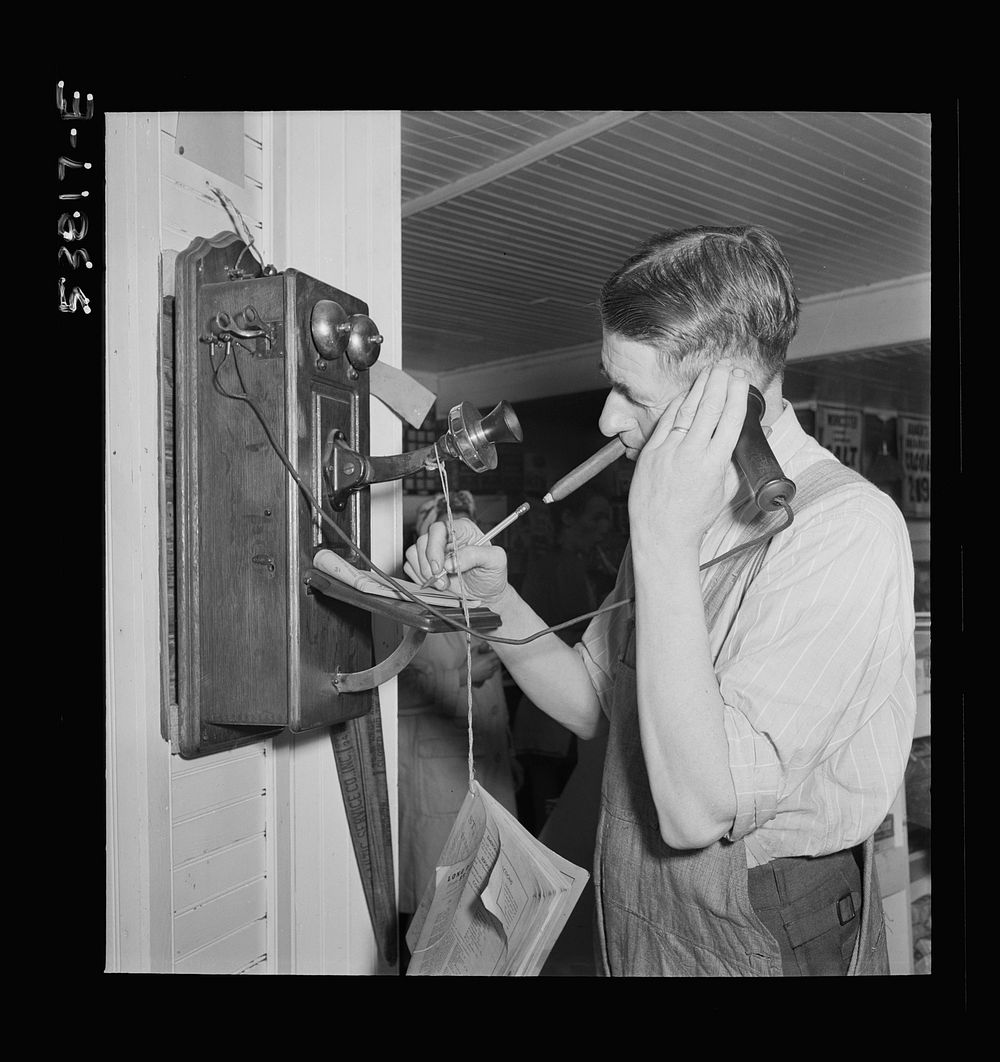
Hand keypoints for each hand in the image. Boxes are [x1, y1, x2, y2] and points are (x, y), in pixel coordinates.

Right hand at [404, 516, 509, 604]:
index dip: (435, 547)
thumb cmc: (492, 575)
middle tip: (442, 582)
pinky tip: (435, 585)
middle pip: (422, 541)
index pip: (439, 529)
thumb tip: (452, 561)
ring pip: (413, 554)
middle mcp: (446, 537)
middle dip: (430, 566)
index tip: (440, 567)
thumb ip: (476, 555)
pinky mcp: (425, 564)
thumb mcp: (495, 561)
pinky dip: (420, 578)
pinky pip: (410, 567)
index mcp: (462, 529)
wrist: (486, 594)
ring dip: (425, 573)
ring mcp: (434, 551)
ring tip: (443, 585)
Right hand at [469, 648, 501, 685]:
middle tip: (491, 655)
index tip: (492, 650)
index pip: (497, 654)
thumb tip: (483, 644)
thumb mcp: (472, 653)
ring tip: (489, 661)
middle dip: (496, 657)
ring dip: (494, 663)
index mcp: (488, 658)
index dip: (495, 651)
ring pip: (497, 666)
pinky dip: (492, 669)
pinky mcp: (488, 676)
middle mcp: (491, 665)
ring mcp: (490, 671)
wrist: (466, 674)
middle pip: (498, 660)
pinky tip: (487, 667)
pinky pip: (493, 672)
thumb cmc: (469, 664)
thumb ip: (479, 647)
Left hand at [628, 362, 749, 554]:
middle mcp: (691, 454)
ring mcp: (668, 451)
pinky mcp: (650, 452)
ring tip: (711, 372)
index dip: (737, 395)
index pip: (730, 421)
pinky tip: (687, 392)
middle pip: (709, 409)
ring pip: (687, 410)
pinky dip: (677, 404)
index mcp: (714, 464)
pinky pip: (666, 421)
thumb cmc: (695, 516)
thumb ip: (739, 460)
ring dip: (700, 388)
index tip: (742, 379)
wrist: (661, 533)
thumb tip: (759, 436)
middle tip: (728, 366)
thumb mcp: (726, 490)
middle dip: (720, 383)